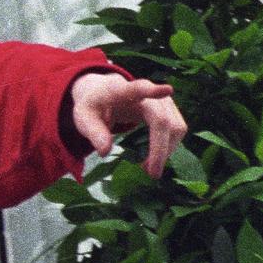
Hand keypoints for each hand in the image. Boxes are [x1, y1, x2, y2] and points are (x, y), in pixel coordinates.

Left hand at [69, 71, 187, 177]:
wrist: (104, 93)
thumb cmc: (95, 107)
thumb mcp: (84, 119)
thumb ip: (94, 133)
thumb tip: (105, 152)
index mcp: (123, 91)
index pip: (139, 89)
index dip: (153, 90)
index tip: (168, 90)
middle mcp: (148, 93)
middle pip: (162, 120)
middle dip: (160, 148)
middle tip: (152, 174)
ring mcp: (162, 100)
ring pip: (176, 127)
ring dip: (166, 150)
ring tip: (145, 167)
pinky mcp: (170, 109)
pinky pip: (178, 130)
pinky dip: (168, 147)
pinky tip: (153, 158)